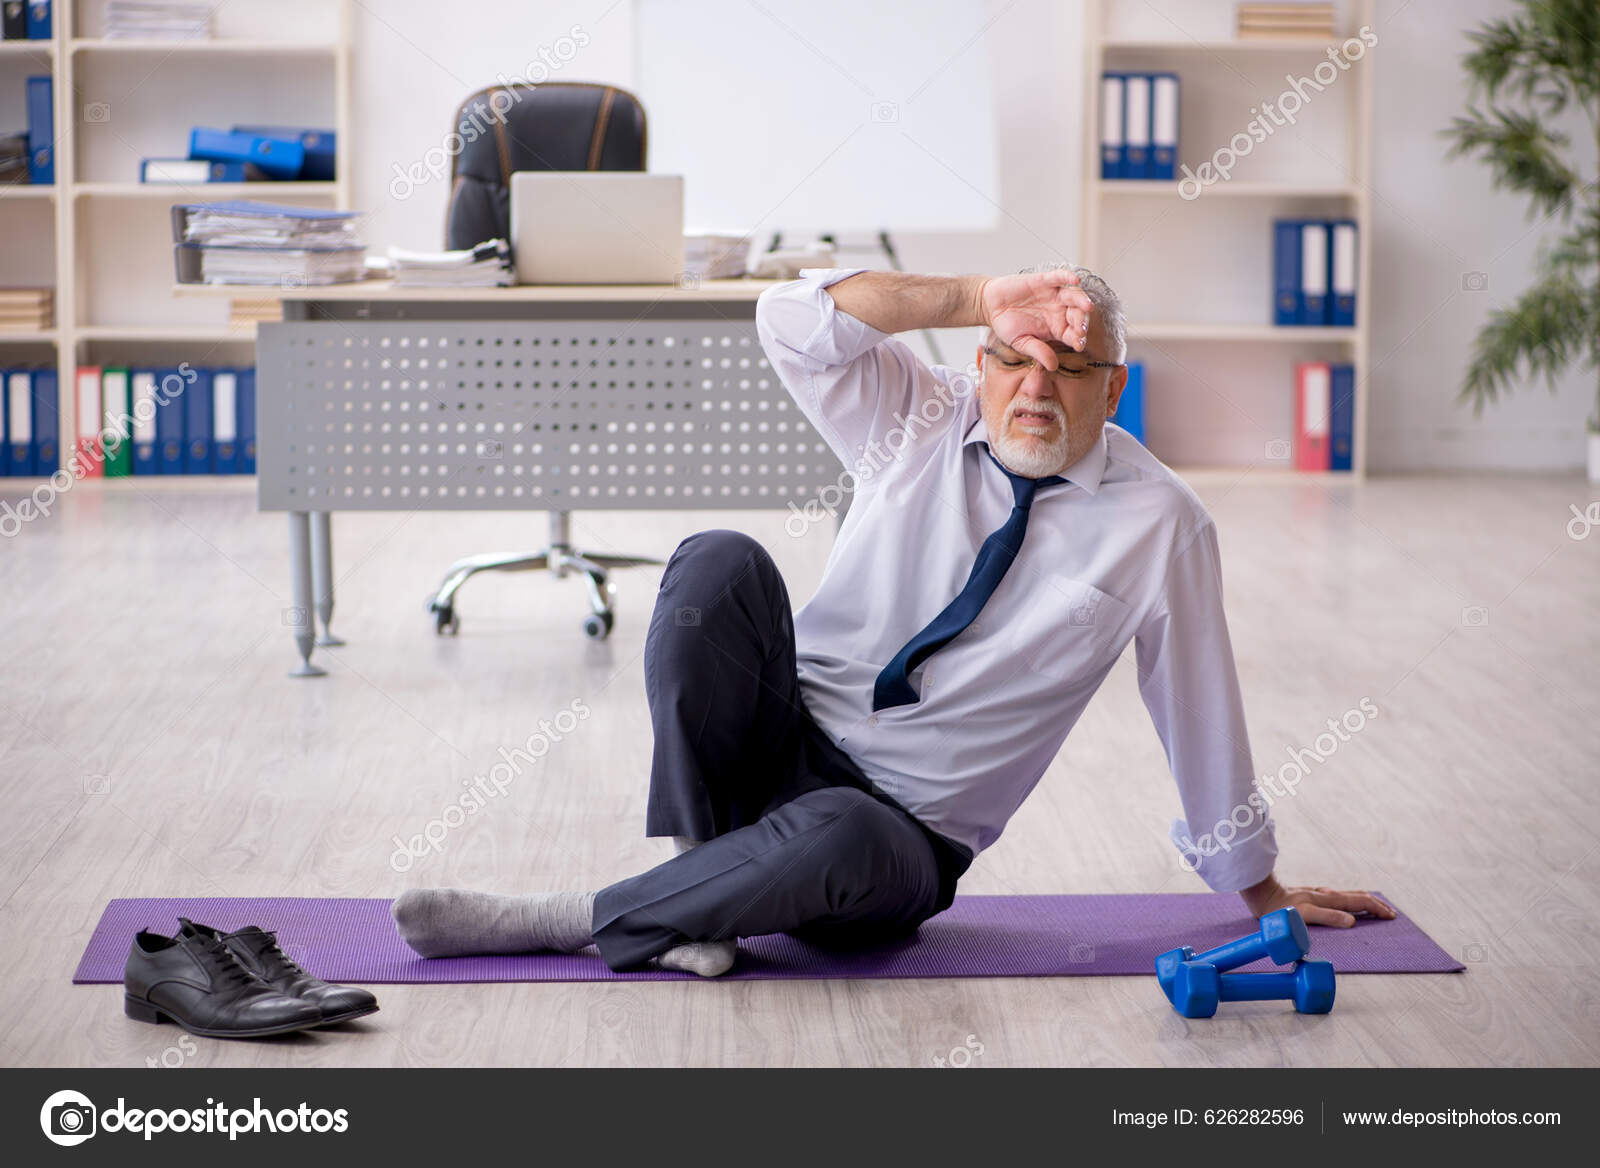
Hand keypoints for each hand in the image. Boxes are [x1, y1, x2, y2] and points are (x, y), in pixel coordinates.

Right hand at [976, 269, 1094, 365]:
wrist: (991, 307)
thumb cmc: (1007, 326)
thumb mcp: (1022, 342)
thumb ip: (1038, 351)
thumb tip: (1053, 366)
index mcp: (1057, 328)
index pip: (1073, 334)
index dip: (1078, 339)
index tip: (1080, 344)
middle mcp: (1059, 311)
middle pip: (1077, 314)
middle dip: (1081, 321)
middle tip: (1082, 328)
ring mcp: (1053, 295)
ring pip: (1073, 296)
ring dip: (1081, 300)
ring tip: (1087, 306)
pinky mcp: (1044, 281)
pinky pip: (1059, 277)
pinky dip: (1067, 277)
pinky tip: (1075, 280)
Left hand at [1238, 874, 1395, 927]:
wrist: (1260, 895)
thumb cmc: (1280, 909)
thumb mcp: (1304, 914)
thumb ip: (1328, 916)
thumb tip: (1353, 921)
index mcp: (1328, 899)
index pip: (1360, 902)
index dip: (1377, 909)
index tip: (1391, 916)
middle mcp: (1325, 895)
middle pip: (1357, 897)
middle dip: (1375, 905)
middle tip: (1390, 914)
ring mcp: (1317, 895)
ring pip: (1346, 896)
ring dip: (1363, 902)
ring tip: (1373, 908)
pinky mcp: (1308, 897)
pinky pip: (1334, 899)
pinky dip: (1347, 902)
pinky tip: (1343, 905)